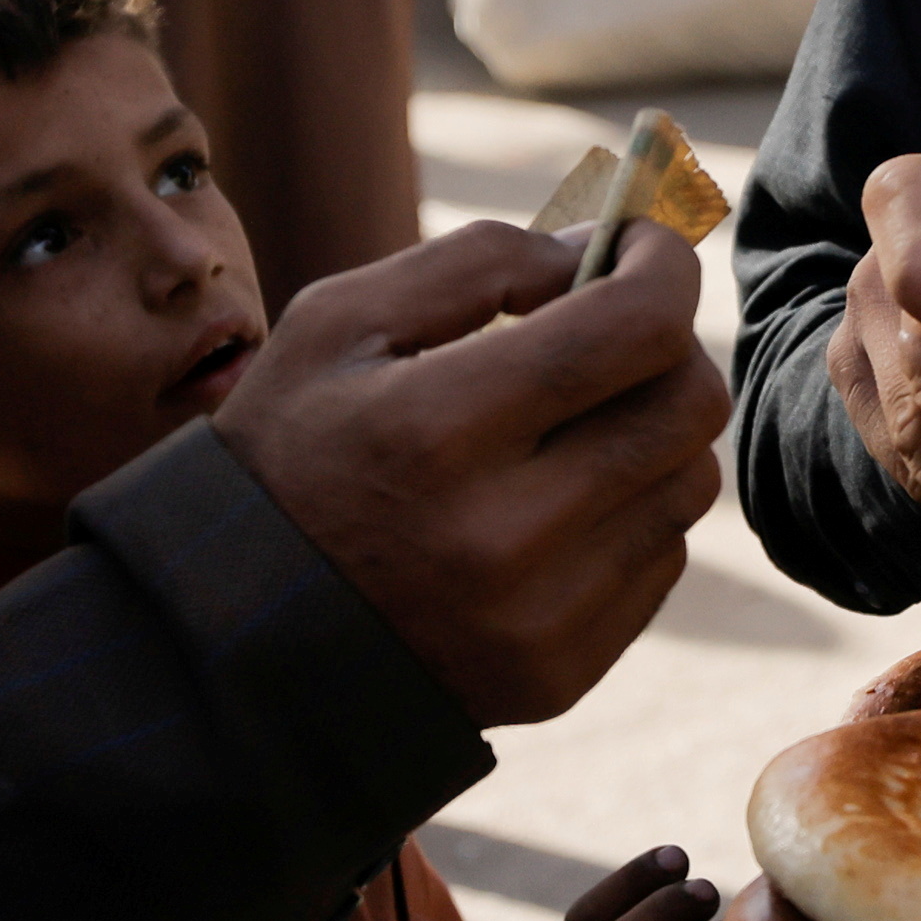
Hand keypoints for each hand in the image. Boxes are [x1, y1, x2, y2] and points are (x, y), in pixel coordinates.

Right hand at [217, 217, 729, 727]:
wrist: (232, 639)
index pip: (634, 329)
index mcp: (433, 430)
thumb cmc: (288, 453)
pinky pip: (658, 559)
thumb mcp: (336, 325)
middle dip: (669, 346)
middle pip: (688, 407)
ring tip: (574, 422)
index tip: (646, 246)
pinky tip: (551, 505)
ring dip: (651, 431)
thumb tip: (601, 253)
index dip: (664, 266)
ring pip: (688, 484)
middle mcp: (499, 535)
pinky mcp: (558, 673)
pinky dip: (627, 512)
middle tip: (617, 330)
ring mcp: (536, 618)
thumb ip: (475, 262)